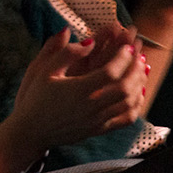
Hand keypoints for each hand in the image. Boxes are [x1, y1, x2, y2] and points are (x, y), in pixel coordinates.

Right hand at [3, 26, 150, 149]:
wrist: (31, 131)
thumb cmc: (36, 98)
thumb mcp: (44, 70)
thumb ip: (65, 52)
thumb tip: (89, 40)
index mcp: (78, 90)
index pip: (110, 72)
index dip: (123, 58)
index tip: (128, 46)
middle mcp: (90, 107)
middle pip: (125, 87)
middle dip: (135, 69)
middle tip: (139, 56)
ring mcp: (96, 121)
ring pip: (129, 103)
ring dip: (139, 85)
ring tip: (140, 70)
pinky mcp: (98, 130)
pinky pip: (125, 119)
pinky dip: (136, 105)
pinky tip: (137, 93)